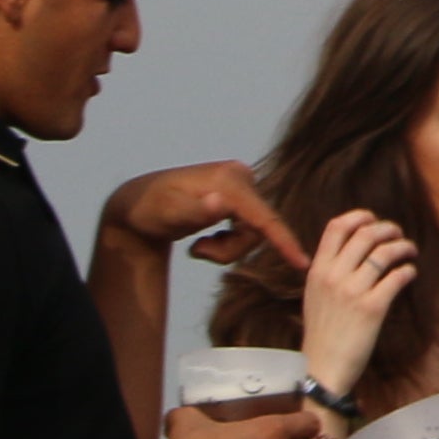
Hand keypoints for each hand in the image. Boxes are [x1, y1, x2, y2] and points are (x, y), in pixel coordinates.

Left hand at [106, 159, 308, 273]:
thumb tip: (221, 204)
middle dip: (232, 249)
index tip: (302, 263)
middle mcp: (240, 176)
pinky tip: (203, 238)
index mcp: (227, 181)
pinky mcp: (238, 195)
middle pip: (260, 227)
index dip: (283, 241)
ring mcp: (240, 184)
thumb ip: (195, 212)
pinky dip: (227, 241)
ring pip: (254, 231)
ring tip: (197, 247)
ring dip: (228, 248)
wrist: (137, 205)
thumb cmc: (148, 211)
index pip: (263, 216)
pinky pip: (248, 227)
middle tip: (198, 253)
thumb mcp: (167, 215)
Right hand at [295, 210, 416, 397]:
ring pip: (383, 252)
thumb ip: (328, 271)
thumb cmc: (322, 333)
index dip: (359, 216)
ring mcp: (352, 291)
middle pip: (365, 234)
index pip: (336, 227)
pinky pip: (396, 277)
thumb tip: (350, 249)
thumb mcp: (314, 295)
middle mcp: (333, 276)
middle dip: (387, 228)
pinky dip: (407, 271)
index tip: (373, 219)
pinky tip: (410, 273)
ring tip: (409, 251)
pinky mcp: (372, 308)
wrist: (323, 367)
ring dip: (402, 246)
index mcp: (317, 270)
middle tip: (398, 234)